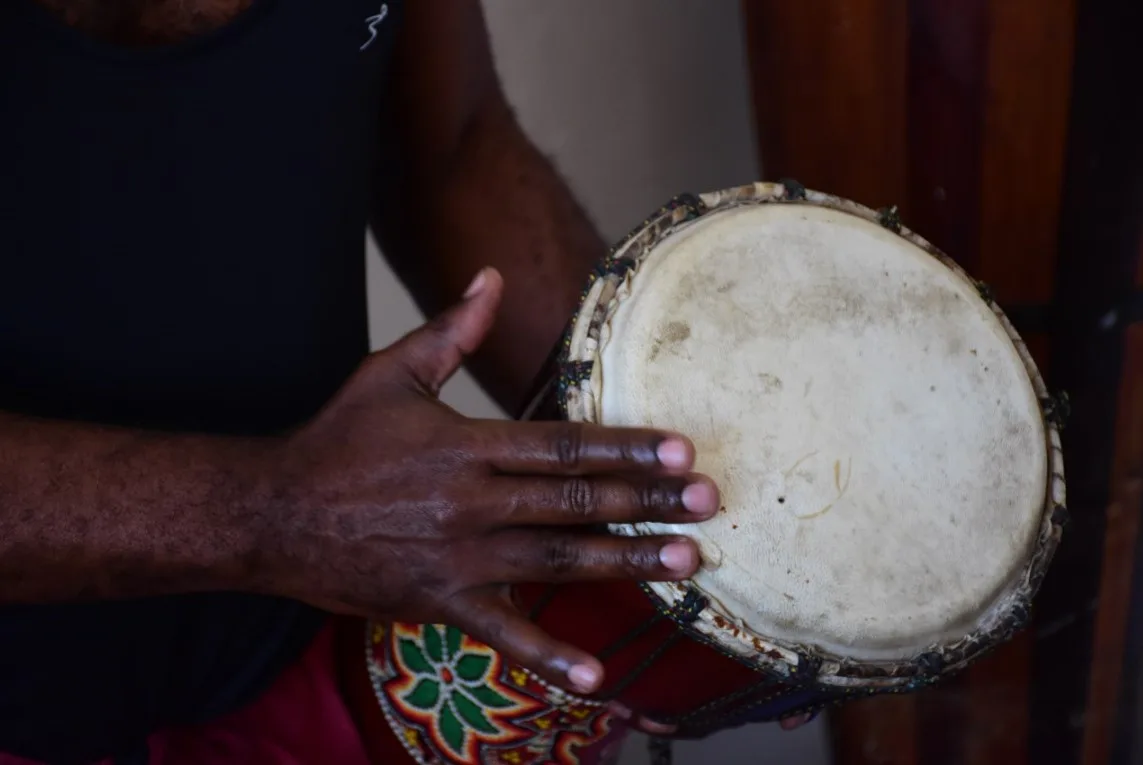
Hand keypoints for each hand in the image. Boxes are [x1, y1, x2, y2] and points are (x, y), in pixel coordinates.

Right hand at [261, 268, 719, 697]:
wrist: (274, 515)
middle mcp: (471, 504)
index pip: (563, 445)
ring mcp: (459, 559)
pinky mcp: (441, 603)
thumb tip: (492, 277)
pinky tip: (595, 676)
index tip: (680, 451)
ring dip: (627, 564)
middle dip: (647, 503)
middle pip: (575, 503)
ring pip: (559, 561)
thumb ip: (452, 331)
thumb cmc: (337, 440)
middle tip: (707, 504)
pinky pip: (503, 634)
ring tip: (686, 564)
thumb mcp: (391, 373)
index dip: (626, 448)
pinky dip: (548, 657)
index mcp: (465, 445)